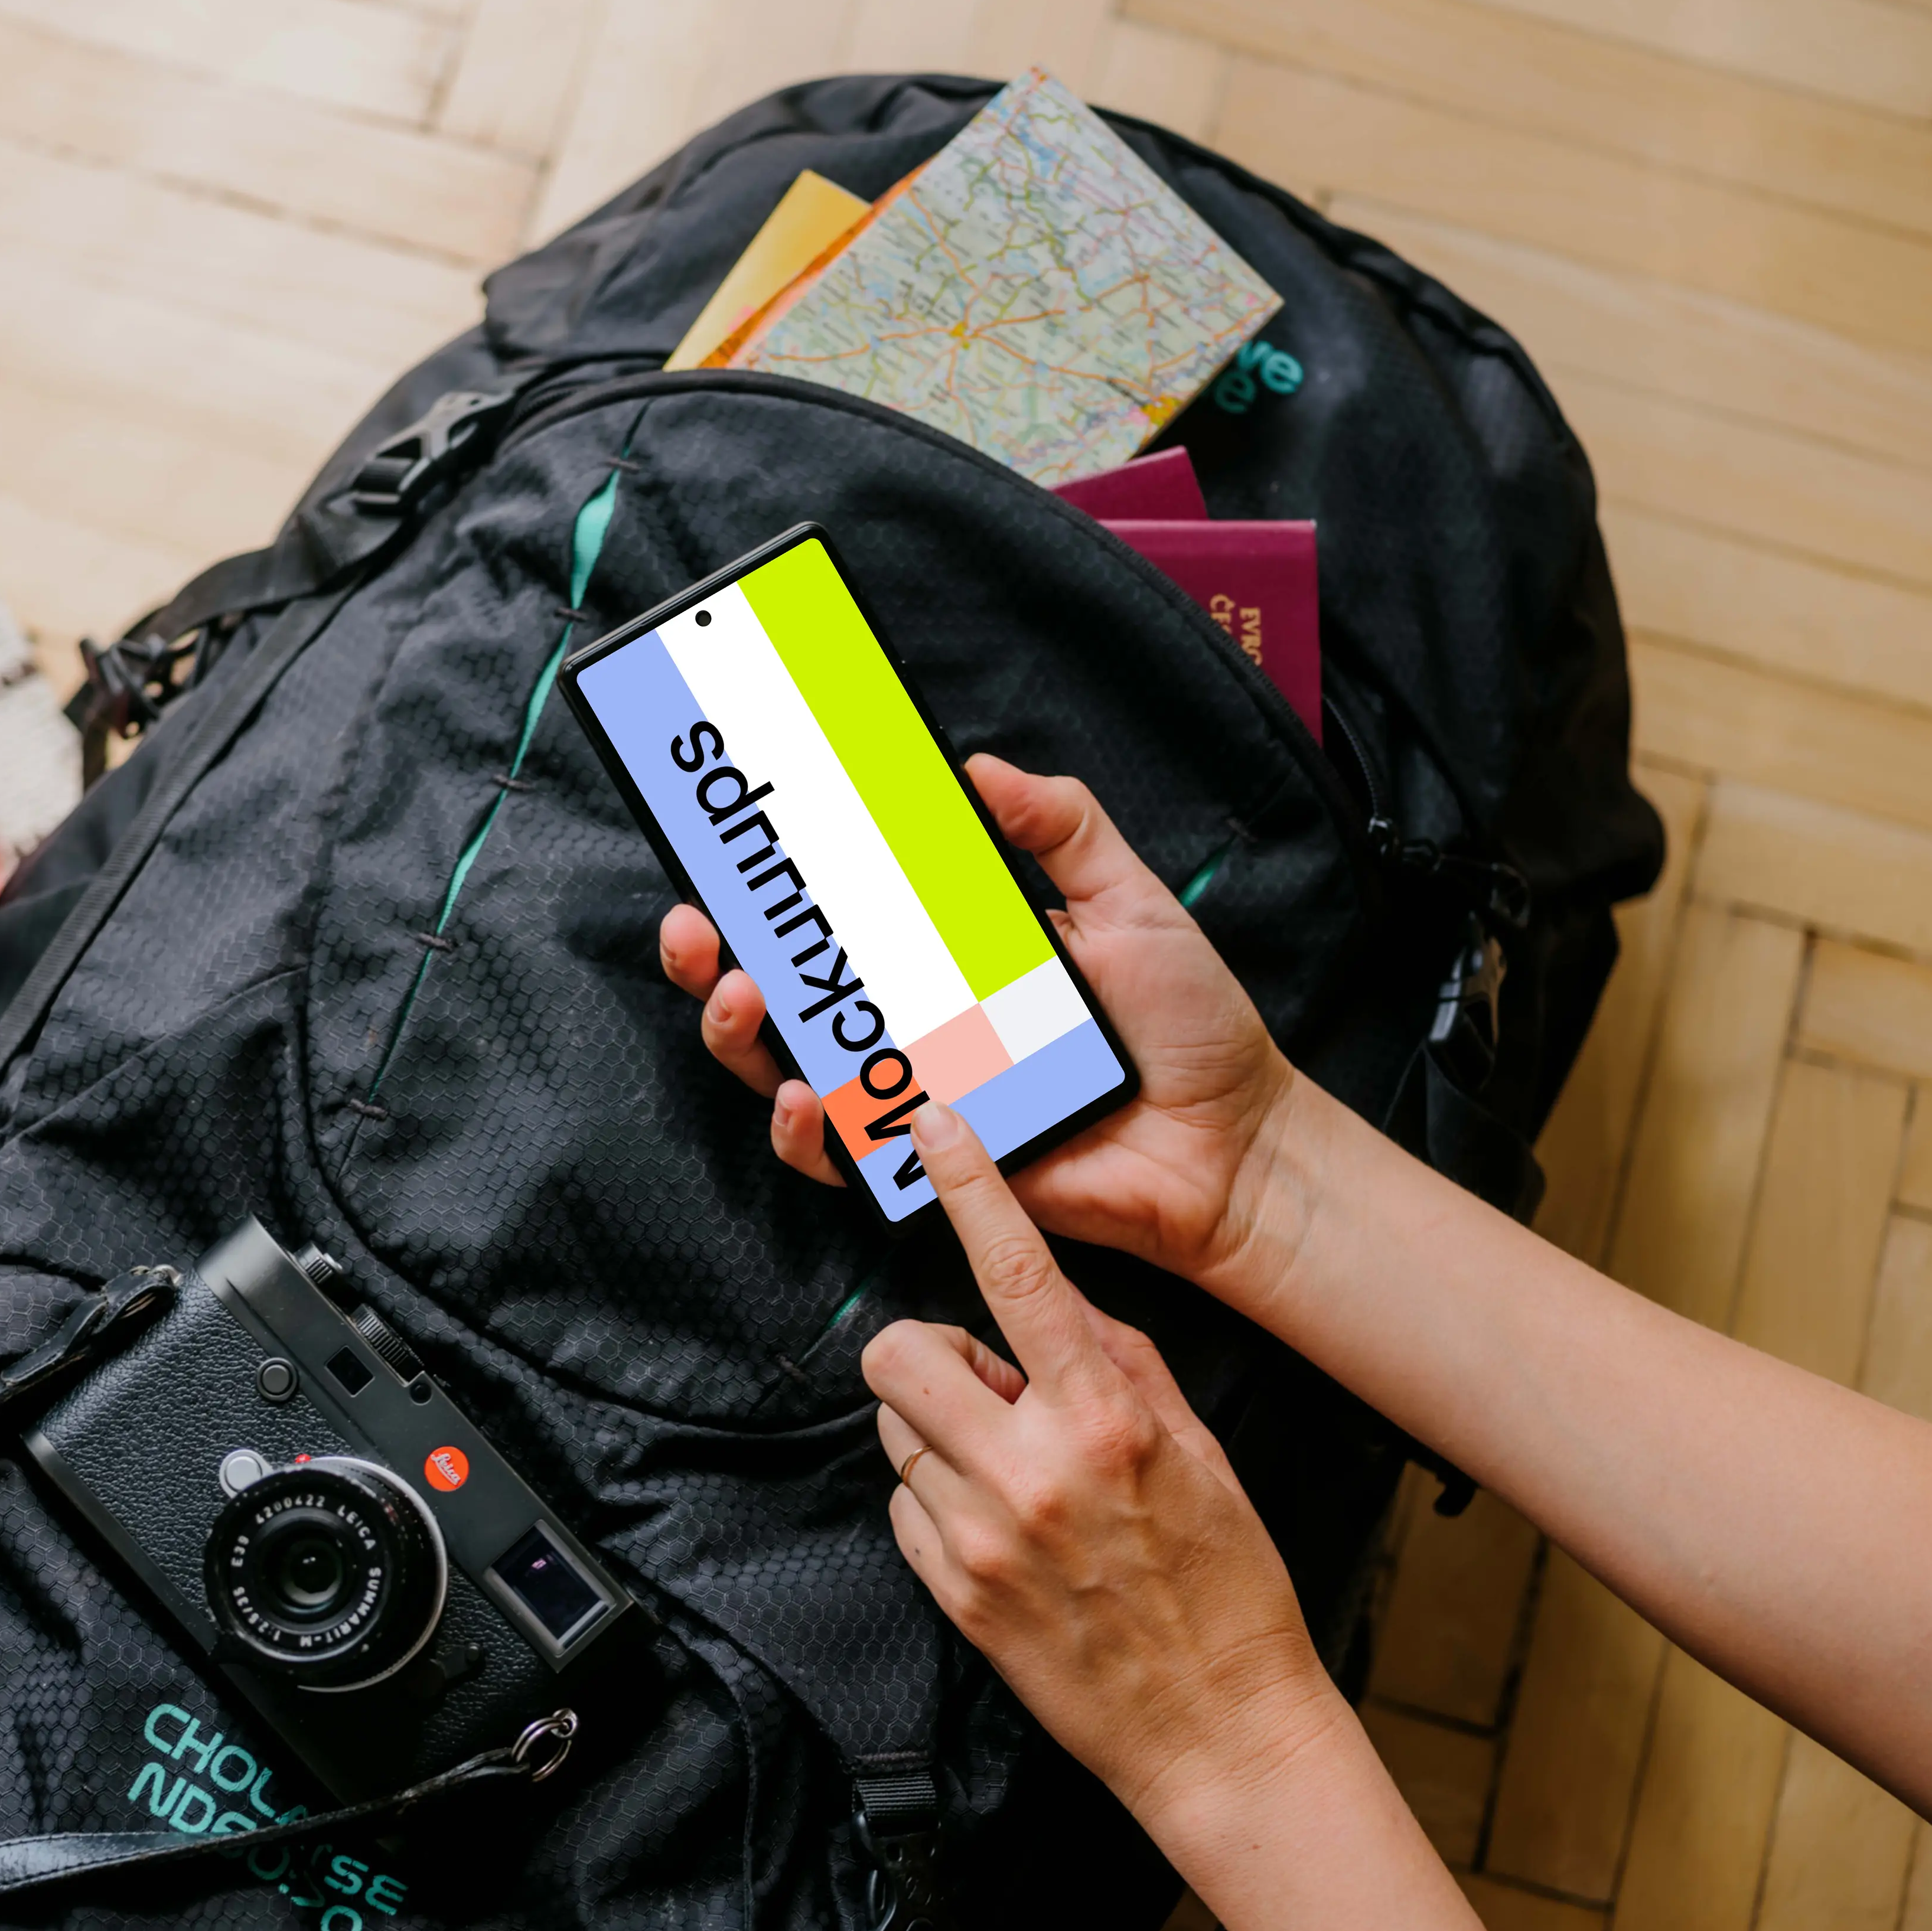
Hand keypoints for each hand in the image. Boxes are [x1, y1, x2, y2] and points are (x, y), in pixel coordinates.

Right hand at [657, 755, 1296, 1299]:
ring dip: (743, 1037)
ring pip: (790, 1070)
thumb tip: (978, 765)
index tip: (729, 844)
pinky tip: (803, 1097)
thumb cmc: (1189, 1028)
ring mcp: (917, 1094)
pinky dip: (810, 1130)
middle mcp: (918, 1023)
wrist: (1235, 1143)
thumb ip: (1062, 827)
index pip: (840, 915)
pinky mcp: (933, 1165)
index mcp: (949, 954)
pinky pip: (846, 1154)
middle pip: (787, 992)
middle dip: (718, 959)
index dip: (773, 887)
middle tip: (696, 929)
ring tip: (740, 998)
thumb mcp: (1129, 902)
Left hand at [865, 1099, 1339, 1824]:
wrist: (1218, 1731)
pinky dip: (937, 1501)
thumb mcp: (1199, 1451)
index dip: (971, 1190)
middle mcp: (1030, 1472)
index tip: (936, 1128)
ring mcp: (981, 1538)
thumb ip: (1121, 1364)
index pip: (1019, 1278)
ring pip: (895, 1430)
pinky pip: (902, 1507)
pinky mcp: (952, 1595)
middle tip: (987, 1386)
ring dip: (937, 1431)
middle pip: (900, 1354)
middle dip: (931, 1355)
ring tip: (1011, 1472)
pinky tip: (1002, 1530)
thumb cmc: (1226, 1587)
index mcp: (1105, 1421)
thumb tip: (1057, 1301)